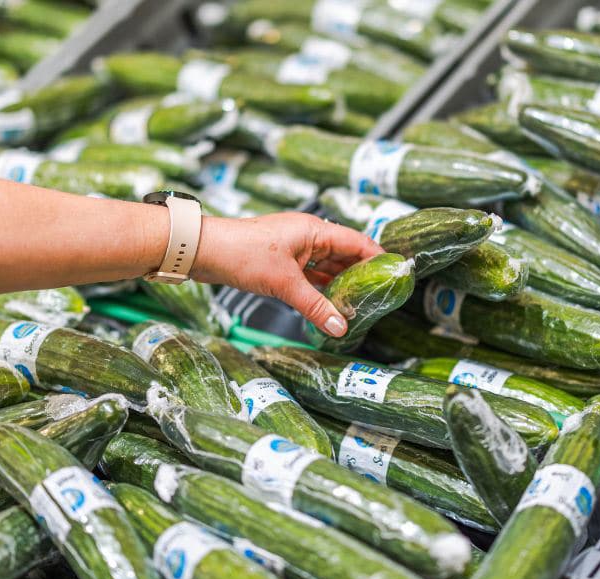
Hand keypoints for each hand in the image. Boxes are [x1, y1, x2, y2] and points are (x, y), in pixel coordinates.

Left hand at [192, 212, 382, 336]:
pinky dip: (321, 288)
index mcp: (314, 230)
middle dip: (361, 275)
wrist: (204, 251)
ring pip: (327, 266)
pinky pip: (310, 274)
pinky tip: (330, 304)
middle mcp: (308, 236)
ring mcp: (294, 248)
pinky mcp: (281, 262)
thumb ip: (315, 306)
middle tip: (380, 297)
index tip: (395, 275)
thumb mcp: (284, 283)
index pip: (357, 242)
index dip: (378, 258)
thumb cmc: (243, 255)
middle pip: (344, 255)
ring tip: (359, 305)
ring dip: (340, 284)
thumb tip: (342, 327)